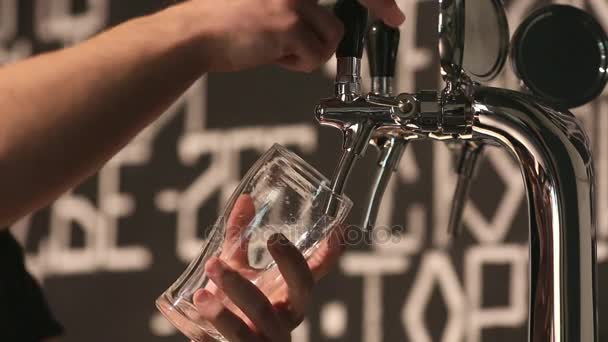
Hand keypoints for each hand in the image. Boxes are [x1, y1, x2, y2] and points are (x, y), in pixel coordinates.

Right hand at [172, 0, 403, 72]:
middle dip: (380, 5)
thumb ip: (303, 10)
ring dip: (313, 51)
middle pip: (347, 8)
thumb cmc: (230, 23)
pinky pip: (315, 55)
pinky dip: (298, 64)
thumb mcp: (270, 5)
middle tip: (394, 16)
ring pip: (333, 36)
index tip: (393, 9)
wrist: (196, 35)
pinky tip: (273, 57)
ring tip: (281, 50)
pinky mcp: (288, 23)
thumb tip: (333, 26)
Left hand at [191, 195, 344, 341]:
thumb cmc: (236, 301)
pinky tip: (192, 327)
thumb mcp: (239, 267)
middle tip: (222, 260)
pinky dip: (207, 339)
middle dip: (262, 274)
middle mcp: (283, 321)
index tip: (336, 231)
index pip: (313, 275)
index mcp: (290, 297)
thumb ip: (241, 236)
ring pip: (248, 332)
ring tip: (200, 295)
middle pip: (279, 305)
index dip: (328, 256)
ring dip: (223, 313)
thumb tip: (245, 199)